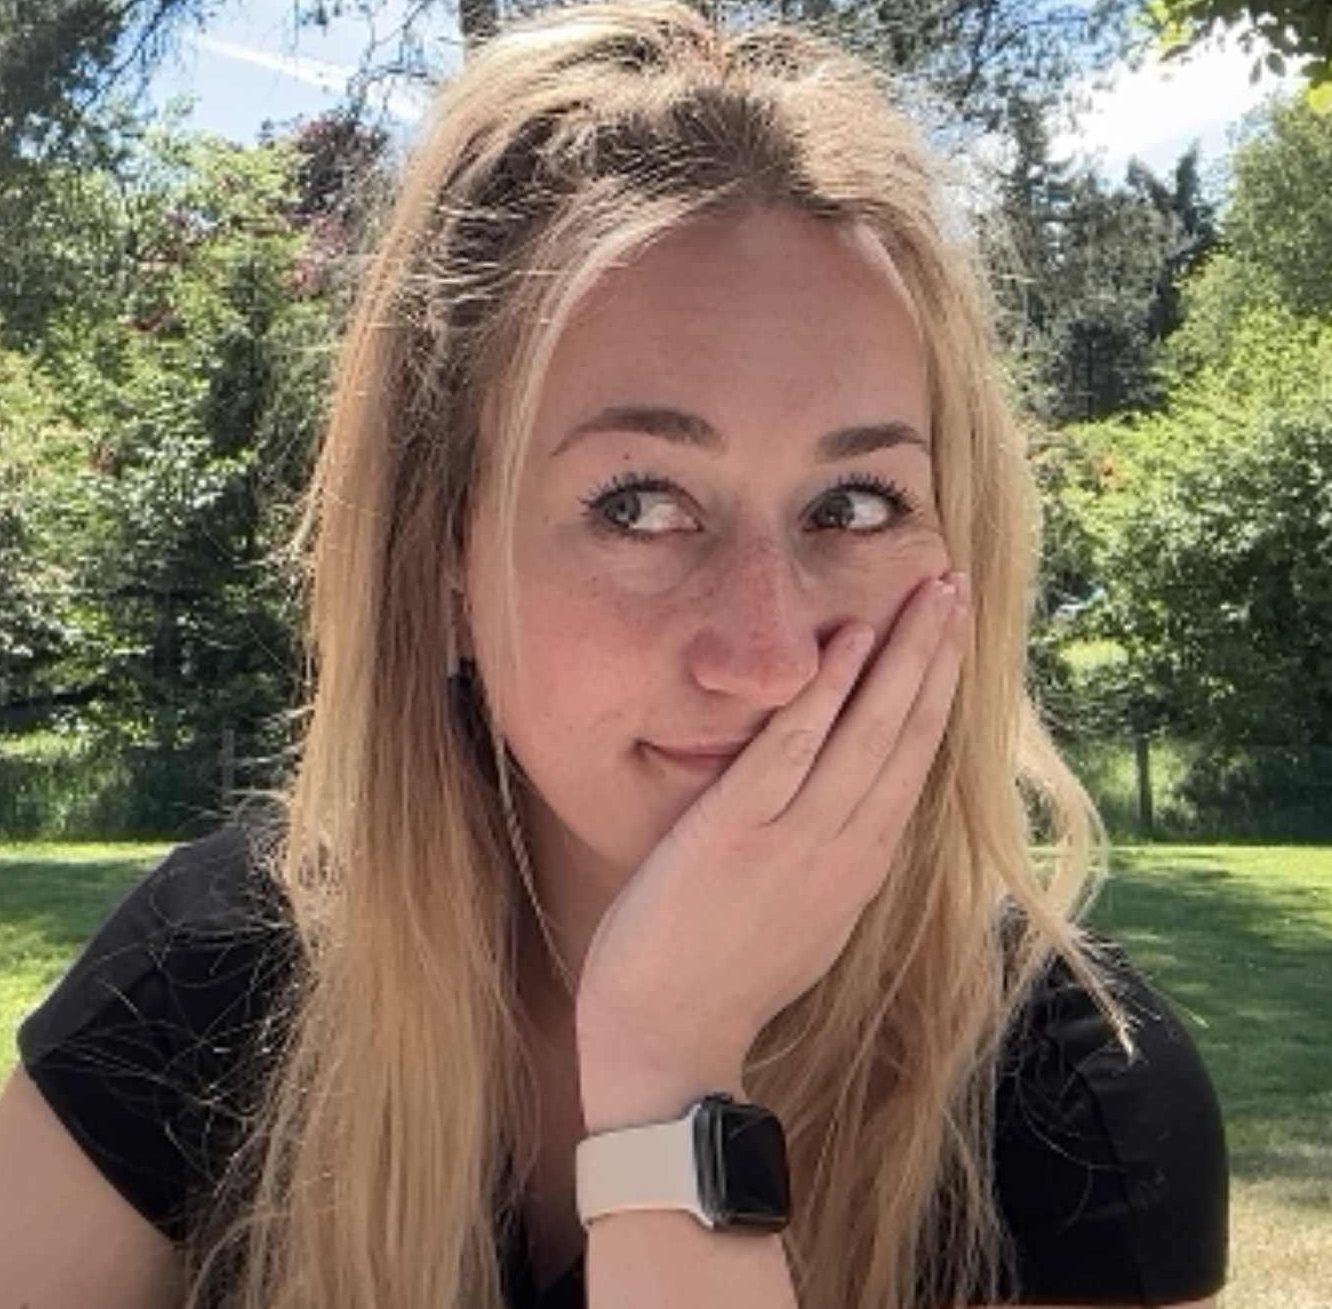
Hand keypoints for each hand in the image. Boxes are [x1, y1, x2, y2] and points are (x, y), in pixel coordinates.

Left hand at [575, 572, 966, 1128]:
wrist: (669, 1038)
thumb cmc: (723, 975)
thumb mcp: (802, 914)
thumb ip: (825, 856)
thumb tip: (842, 811)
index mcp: (860, 863)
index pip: (914, 758)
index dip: (938, 690)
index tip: (951, 635)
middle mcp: (847, 847)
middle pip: (909, 732)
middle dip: (936, 653)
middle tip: (956, 585)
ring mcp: (799, 839)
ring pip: (870, 729)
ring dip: (902, 653)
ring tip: (928, 590)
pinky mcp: (741, 831)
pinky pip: (794, 746)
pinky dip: (828, 691)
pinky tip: (850, 639)